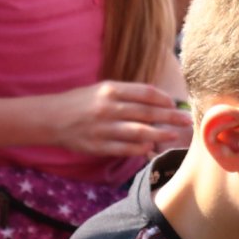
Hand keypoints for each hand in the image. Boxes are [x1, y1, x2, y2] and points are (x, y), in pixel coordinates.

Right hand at [47, 81, 192, 156]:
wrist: (50, 119)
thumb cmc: (79, 103)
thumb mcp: (101, 89)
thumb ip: (126, 94)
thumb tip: (155, 101)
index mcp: (110, 90)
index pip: (145, 93)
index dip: (163, 99)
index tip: (175, 104)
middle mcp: (108, 108)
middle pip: (147, 112)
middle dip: (170, 116)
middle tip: (187, 120)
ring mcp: (103, 128)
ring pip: (139, 132)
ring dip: (160, 134)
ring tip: (174, 135)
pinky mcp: (98, 146)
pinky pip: (125, 148)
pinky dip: (140, 148)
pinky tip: (151, 147)